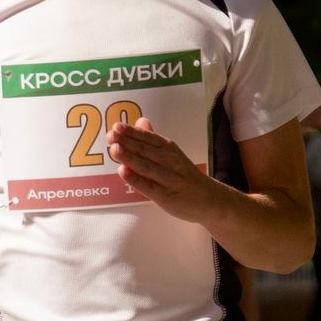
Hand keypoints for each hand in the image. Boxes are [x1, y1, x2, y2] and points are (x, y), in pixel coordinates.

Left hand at [107, 119, 221, 222]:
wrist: (210, 199)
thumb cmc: (184, 175)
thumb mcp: (172, 154)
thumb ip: (153, 140)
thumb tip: (141, 121)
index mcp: (169, 149)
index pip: (149, 137)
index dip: (132, 132)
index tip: (116, 127)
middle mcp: (170, 161)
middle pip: (145, 150)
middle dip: (127, 142)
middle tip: (110, 135)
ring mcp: (169, 179)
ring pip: (146, 166)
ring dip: (130, 157)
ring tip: (115, 149)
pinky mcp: (166, 196)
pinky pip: (149, 186)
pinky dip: (136, 179)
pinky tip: (123, 172)